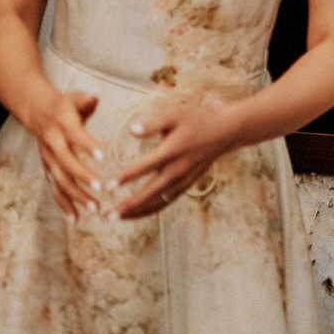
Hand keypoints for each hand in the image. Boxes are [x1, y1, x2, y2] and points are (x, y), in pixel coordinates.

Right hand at [27, 89, 103, 220]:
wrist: (36, 111)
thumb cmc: (64, 104)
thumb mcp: (74, 97)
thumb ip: (85, 100)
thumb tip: (93, 99)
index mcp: (62, 124)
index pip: (75, 136)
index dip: (88, 145)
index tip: (103, 157)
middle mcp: (53, 144)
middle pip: (66, 163)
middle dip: (82, 177)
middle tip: (101, 188)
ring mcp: (49, 159)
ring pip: (60, 180)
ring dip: (76, 196)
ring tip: (95, 208)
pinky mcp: (48, 169)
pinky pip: (55, 189)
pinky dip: (64, 205)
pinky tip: (75, 219)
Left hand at [113, 97, 244, 219]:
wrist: (226, 131)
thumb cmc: (198, 119)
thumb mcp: (175, 114)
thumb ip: (152, 123)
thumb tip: (131, 130)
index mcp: (172, 151)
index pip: (144, 168)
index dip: (125, 178)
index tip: (107, 186)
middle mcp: (177, 170)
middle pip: (149, 194)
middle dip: (127, 206)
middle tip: (107, 215)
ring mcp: (183, 180)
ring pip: (157, 202)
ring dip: (137, 212)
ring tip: (117, 218)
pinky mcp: (187, 184)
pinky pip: (166, 201)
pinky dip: (151, 209)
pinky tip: (137, 212)